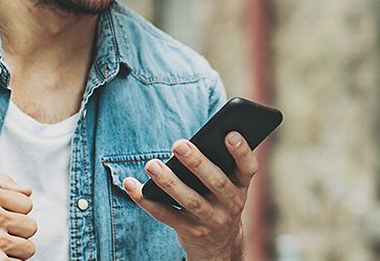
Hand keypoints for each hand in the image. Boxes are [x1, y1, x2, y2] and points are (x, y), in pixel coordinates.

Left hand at [122, 132, 257, 260]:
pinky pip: (165, 215)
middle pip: (215, 182)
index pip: (248, 168)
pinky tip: (131, 185)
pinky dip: (146, 200)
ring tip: (151, 164)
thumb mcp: (229, 187)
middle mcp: (231, 205)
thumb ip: (219, 165)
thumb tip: (189, 143)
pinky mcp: (190, 232)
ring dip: (169, 181)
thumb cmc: (219, 201)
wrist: (220, 246)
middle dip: (197, 162)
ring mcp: (211, 221)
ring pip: (189, 200)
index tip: (230, 134)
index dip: (241, 151)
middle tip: (178, 144)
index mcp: (242, 187)